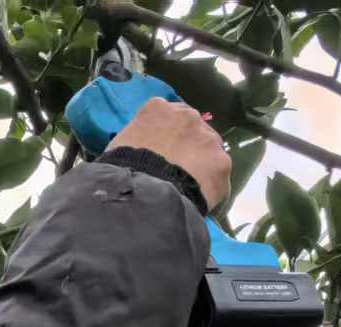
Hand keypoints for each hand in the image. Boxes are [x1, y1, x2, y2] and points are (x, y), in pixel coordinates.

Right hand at [107, 98, 231, 211]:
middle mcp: (188, 116)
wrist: (143, 192)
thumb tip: (138, 154)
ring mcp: (209, 139)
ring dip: (201, 166)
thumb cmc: (122, 169)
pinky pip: (217, 179)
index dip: (163, 136)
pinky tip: (195, 203)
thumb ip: (134, 142)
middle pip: (192, 130)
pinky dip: (209, 190)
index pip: (165, 116)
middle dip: (186, 147)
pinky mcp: (222, 164)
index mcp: (158, 109)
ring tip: (186, 190)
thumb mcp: (118, 148)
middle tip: (174, 171)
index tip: (158, 152)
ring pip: (209, 152)